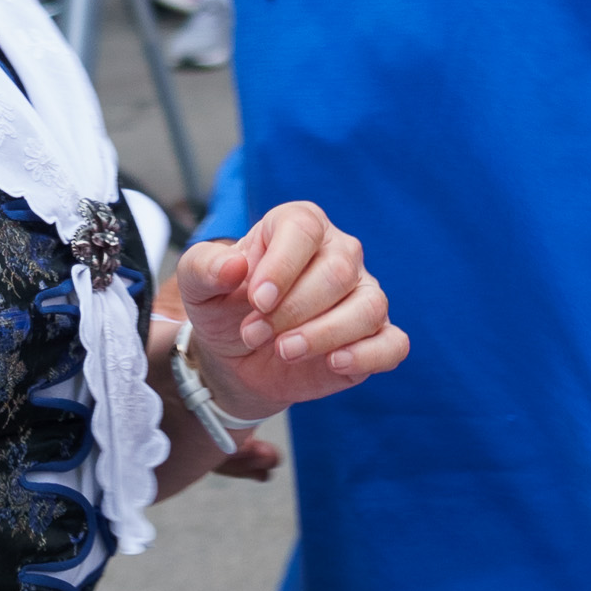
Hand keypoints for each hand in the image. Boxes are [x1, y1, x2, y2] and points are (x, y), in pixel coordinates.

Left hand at [178, 199, 407, 419]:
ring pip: (369, 306)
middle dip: (292, 310)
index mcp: (300, 226)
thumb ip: (204, 267)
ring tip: (284, 350)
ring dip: (323, 334)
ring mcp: (362, 296)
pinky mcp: (375, 338)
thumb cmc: (225, 308)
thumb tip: (233, 265)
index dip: (281, 266)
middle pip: (337, 271)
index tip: (256, 300)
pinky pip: (392, 344)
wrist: (237, 357)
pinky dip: (368, 355)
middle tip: (254, 333)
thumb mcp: (198, 286)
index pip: (304, 230)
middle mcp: (340, 254)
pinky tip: (334, 363)